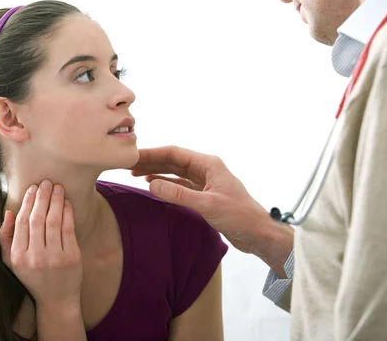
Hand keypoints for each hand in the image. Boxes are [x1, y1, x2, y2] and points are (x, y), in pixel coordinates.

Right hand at [0, 179, 82, 307]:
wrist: (57, 300)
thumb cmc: (33, 277)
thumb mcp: (12, 262)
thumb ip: (5, 238)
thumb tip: (8, 212)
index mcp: (18, 257)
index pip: (21, 223)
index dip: (27, 203)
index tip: (32, 189)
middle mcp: (35, 257)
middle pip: (37, 219)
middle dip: (42, 197)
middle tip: (46, 182)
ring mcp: (54, 258)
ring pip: (53, 221)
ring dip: (56, 201)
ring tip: (57, 187)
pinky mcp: (72, 258)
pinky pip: (69, 229)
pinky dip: (68, 213)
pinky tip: (67, 203)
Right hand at [131, 146, 292, 274]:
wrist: (258, 233)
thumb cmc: (240, 216)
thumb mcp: (207, 205)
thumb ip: (179, 195)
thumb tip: (152, 184)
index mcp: (209, 164)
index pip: (174, 153)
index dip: (152, 153)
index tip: (133, 155)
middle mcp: (206, 169)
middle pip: (173, 160)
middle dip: (151, 161)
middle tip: (128, 164)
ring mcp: (205, 181)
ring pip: (175, 172)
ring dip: (156, 171)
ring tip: (135, 173)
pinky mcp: (204, 194)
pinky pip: (180, 184)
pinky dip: (166, 184)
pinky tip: (153, 185)